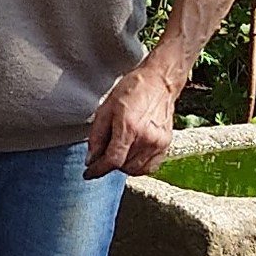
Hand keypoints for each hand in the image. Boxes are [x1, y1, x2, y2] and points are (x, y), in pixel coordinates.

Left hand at [83, 62, 183, 179]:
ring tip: (120, 150)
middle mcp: (146, 138)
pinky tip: (132, 154)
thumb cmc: (132, 90)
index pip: (112, 161)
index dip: (98, 170)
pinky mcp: (166, 145)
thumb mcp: (106, 109)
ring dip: (123, 165)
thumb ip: (97, 136)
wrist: (159, 82)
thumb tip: (91, 160)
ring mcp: (158, 143)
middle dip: (110, 164)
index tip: (89, 173)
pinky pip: (149, 167)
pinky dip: (138, 166)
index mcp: (129, 128)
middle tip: (105, 153)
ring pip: (135, 170)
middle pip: (123, 167)